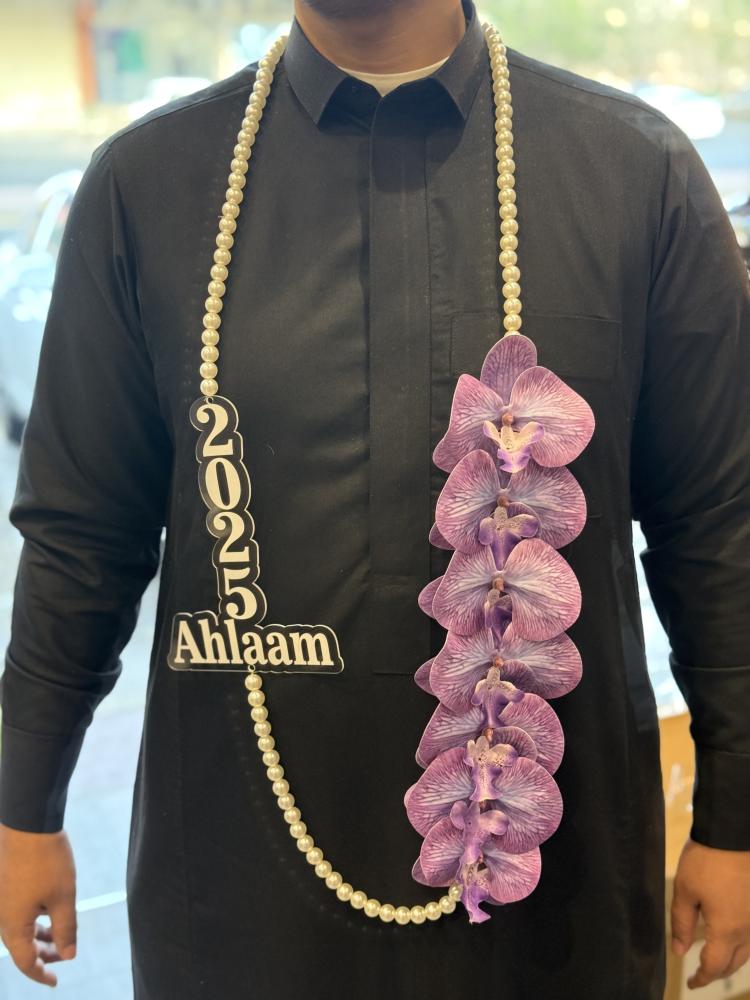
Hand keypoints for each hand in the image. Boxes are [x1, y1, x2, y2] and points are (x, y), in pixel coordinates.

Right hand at [0, 822, 77, 987]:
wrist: (27, 822)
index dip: (41, 974)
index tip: (55, 981)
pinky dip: (34, 917)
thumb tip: (68, 955)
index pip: (25, 962)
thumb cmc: (47, 860)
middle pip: (20, 946)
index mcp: (13, 925)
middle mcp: (2, 915)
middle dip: (42, 955)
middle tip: (63, 957)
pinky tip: (50, 910)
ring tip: (59, 936)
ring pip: (20, 927)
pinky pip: (18, 910)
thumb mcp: (63, 897)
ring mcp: (2, 898)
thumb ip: (66, 929)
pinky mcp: (6, 882)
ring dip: (39, 935)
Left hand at [671, 836, 749, 989]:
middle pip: (734, 964)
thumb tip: (679, 951)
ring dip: (732, 960)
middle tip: (702, 974)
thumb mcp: (685, 890)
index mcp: (727, 930)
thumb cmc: (707, 860)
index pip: (714, 966)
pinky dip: (742, 945)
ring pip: (748, 952)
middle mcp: (748, 930)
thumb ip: (681, 923)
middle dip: (716, 972)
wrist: (735, 833)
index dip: (702, 978)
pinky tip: (732, 937)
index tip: (692, 983)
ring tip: (716, 959)